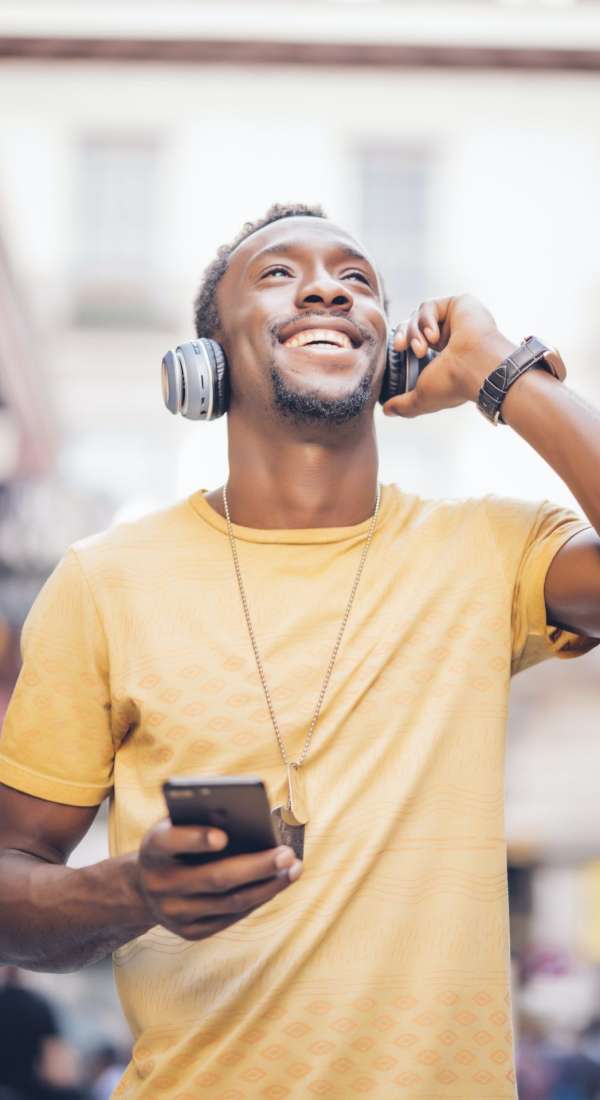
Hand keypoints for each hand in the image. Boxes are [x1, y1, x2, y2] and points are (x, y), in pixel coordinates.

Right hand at [136, 819, 301, 940]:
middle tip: (287, 854)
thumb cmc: (175, 843)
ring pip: (229, 902)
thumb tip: (250, 818)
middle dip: (256, 866)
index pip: (170, 842)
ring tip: (294, 869)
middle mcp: (159, 883)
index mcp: (153, 848)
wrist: (145, 888)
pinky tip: (277, 884)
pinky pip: (230, 917)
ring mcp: (174, 913)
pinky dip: (257, 899)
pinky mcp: (189, 932)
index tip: (223, 836)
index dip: (196, 839)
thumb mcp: (177, 824)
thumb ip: (202, 818)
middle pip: (214, 878)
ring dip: (268, 886)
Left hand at [382, 293, 517, 417]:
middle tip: (400, 347)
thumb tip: (387, 410)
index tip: (396, 351)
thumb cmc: (453, 384)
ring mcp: (455, 320)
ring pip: (418, 316)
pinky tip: (433, 336)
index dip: (402, 344)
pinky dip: (425, 320)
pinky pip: (429, 306)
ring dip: (414, 332)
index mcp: (444, 356)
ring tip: (421, 349)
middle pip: (413, 326)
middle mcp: (450, 337)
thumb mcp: (422, 397)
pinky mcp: (459, 304)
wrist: (475, 368)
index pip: (414, 342)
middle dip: (403, 336)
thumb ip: (404, 405)